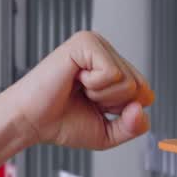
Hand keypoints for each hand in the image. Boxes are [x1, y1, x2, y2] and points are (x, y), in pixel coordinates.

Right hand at [0, 31, 153, 150]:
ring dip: (102, 96)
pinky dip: (94, 86)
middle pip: (140, 88)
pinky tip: (75, 80)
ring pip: (128, 81)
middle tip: (85, 99)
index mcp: (113, 68)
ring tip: (79, 90)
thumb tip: (142, 106)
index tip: (96, 108)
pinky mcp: (85, 43)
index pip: (146, 93)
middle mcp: (106, 52)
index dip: (123, 112)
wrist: (30, 122)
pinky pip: (112, 73)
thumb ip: (134, 126)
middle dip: (113, 105)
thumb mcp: (109, 133)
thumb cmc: (62, 123)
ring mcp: (97, 44)